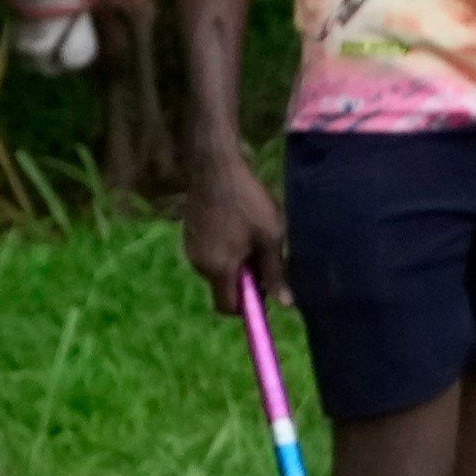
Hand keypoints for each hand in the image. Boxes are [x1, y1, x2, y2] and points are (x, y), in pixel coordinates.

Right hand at [179, 157, 286, 306]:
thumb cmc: (247, 202)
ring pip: (218, 271)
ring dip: (236, 264)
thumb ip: (275, 273)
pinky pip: (210, 255)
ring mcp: (191, 249)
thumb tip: (285, 304)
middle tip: (263, 255)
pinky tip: (237, 228)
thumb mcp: (270, 237)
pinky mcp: (189, 235)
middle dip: (246, 281)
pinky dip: (225, 251)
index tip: (266, 291)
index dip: (249, 307)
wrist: (216, 168)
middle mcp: (199, 264)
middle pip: (224, 289)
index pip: (229, 307)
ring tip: (251, 237)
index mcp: (218, 268)